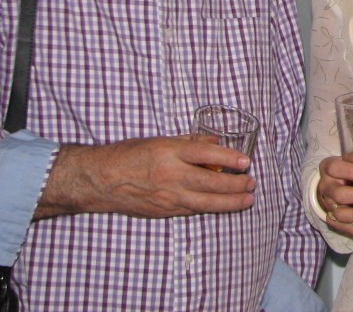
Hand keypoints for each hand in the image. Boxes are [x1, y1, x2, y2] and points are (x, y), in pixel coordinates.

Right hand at [34, 135, 255, 220]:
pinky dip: (210, 208)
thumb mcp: (160, 140)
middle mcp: (170, 175)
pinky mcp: (164, 211)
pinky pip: (193, 210)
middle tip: (251, 182)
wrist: (101, 180)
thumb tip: (216, 142)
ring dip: (230, 201)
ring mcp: (167, 196)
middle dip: (235, 184)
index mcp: (169, 152)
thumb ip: (190, 141)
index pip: (206, 154)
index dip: (229, 158)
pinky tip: (224, 206)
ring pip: (206, 202)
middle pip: (211, 182)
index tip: (246, 161)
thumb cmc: (129, 155)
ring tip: (247, 199)